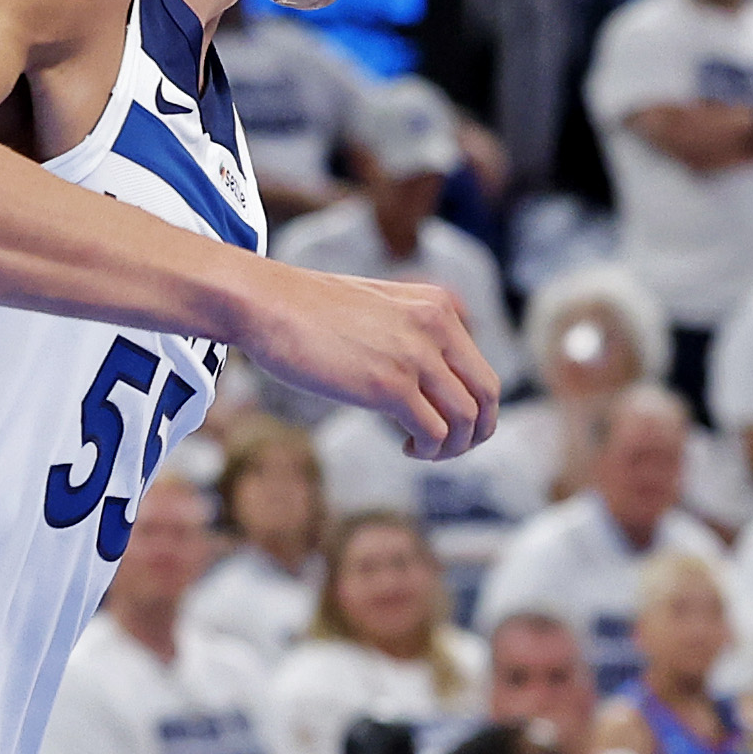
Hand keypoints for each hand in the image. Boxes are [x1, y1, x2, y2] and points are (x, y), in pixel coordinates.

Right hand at [239, 256, 499, 459]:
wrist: (266, 302)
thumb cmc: (310, 310)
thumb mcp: (378, 308)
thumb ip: (411, 333)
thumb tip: (431, 378)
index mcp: (437, 306)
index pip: (481, 370)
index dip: (476, 408)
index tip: (451, 425)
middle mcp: (436, 326)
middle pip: (487, 395)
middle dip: (476, 432)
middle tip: (451, 449)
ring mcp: (415, 355)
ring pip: (465, 418)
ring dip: (451, 447)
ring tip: (423, 451)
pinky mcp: (390, 384)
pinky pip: (434, 431)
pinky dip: (428, 449)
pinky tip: (408, 448)